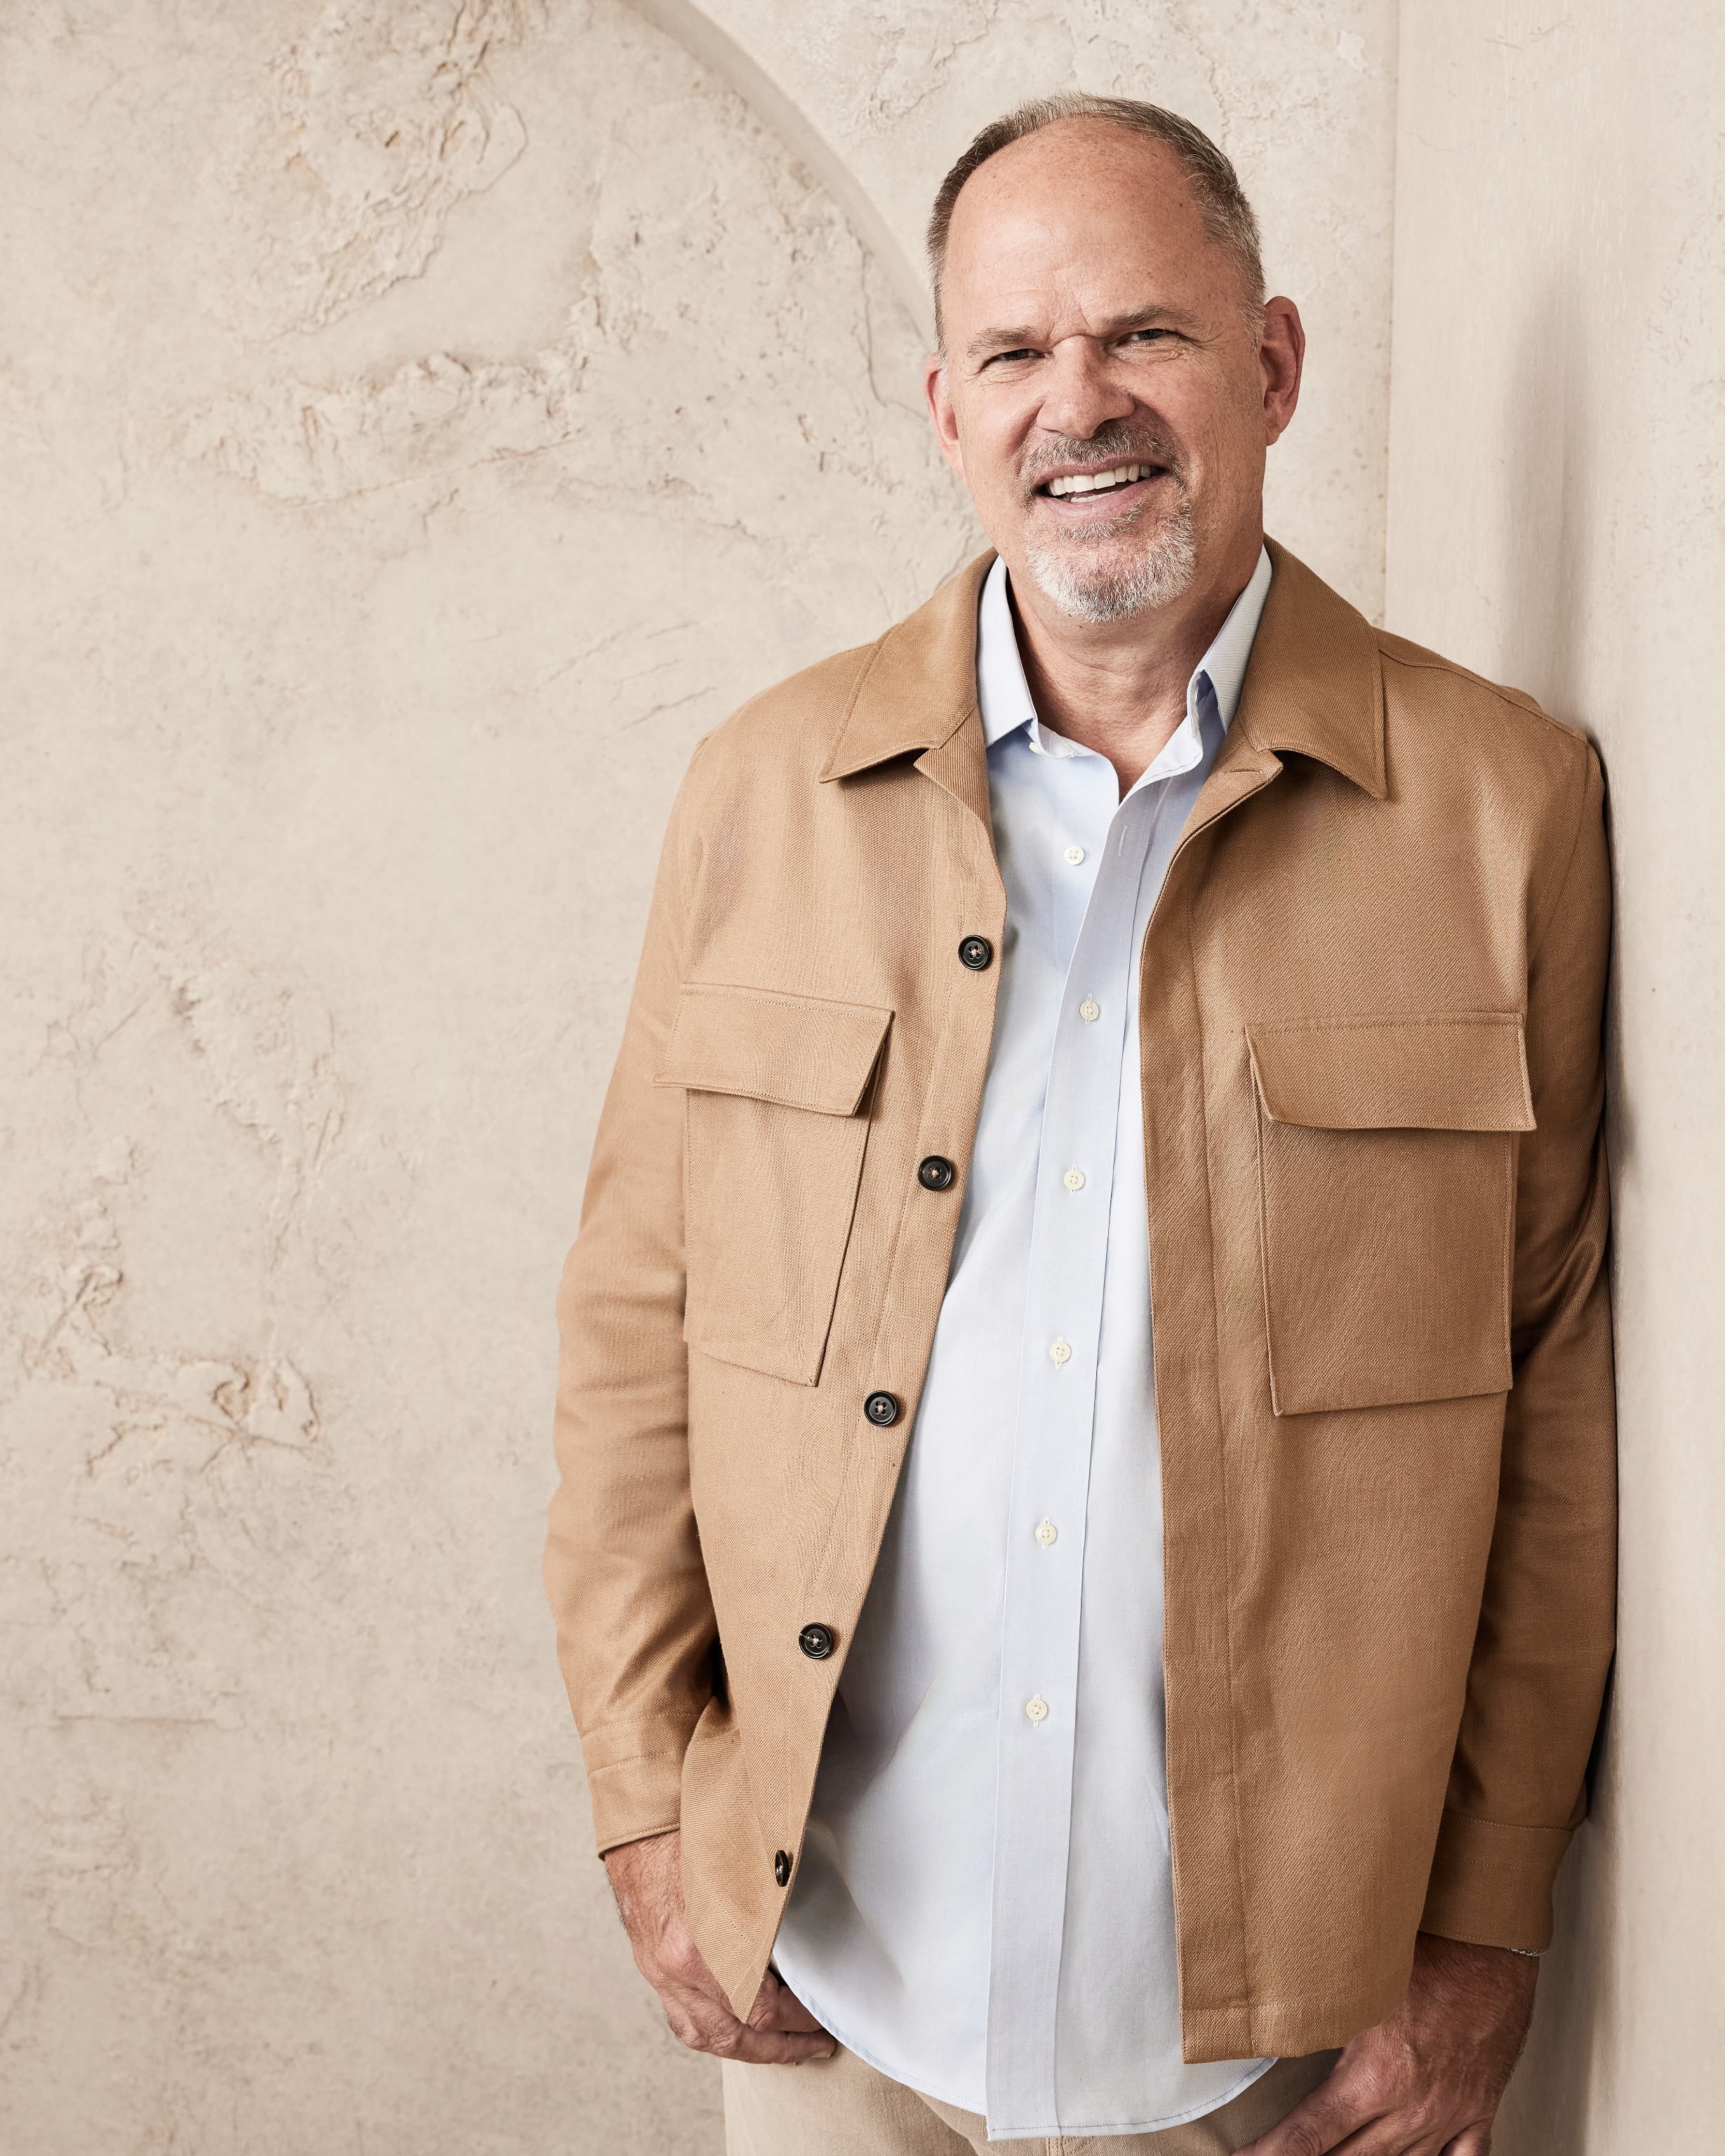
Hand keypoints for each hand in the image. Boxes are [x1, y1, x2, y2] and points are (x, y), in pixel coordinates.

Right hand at [603, 1828, 834, 2064]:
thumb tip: (811, 1935)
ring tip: (780, 2048)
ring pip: (704, 2035)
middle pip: (732, 2034)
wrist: (637, 1828)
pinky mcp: (652, 1968)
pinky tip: (738, 2032)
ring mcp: (659, 1972)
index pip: (758, 2007)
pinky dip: (715, 2032)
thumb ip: (771, 1908)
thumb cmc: (689, 1834)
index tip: (821, 2015)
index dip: (796, 2018)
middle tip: (813, 2045)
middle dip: (779, 2047)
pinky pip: (683, 2019)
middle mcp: (675, 1968)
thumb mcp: (742, 1866)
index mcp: (699, 1944)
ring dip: (747, 2048)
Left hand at [1237, 1933, 1537, 2154]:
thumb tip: (1276, 2012)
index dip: (1274, 2154)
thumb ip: (1320, 2011)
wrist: (1492, 1943)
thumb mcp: (1359, 1980)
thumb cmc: (1428, 1947)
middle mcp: (1412, 2109)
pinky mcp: (1479, 2110)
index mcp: (1376, 2077)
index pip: (1310, 2135)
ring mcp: (1449, 2115)